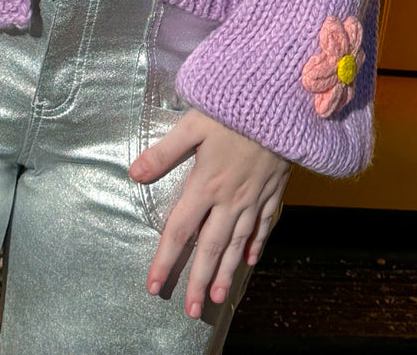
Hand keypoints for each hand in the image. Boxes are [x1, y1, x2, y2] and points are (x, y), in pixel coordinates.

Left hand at [128, 108, 289, 317]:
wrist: (281, 106)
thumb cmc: (233, 110)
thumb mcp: (193, 124)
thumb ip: (164, 152)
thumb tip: (134, 174)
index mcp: (206, 185)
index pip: (180, 231)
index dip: (165, 260)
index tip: (154, 286)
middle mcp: (230, 199)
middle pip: (210, 248)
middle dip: (199, 281)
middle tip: (191, 310)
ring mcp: (254, 198)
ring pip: (237, 243)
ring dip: (226, 272)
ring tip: (217, 297)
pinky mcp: (273, 191)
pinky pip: (264, 225)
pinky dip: (256, 245)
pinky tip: (249, 261)